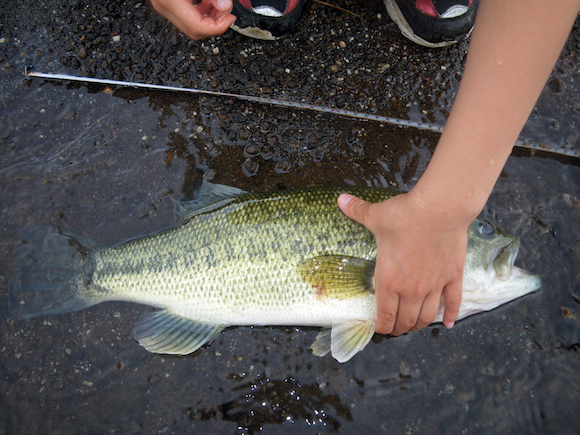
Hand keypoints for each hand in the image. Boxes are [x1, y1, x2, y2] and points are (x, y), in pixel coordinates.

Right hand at [151, 0, 236, 39]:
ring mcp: (163, 5)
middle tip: (227, 10)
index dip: (217, 27)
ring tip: (219, 4)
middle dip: (214, 23)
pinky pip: (185, 16)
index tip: (230, 18)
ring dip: (208, 18)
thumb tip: (224, 7)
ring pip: (190, 25)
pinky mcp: (165, 2)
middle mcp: (163, 5)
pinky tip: (208, 2)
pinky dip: (200, 12)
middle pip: (193, 30)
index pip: (196, 27)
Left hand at [338, 191, 467, 334]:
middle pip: (406, 320)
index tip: (381, 329)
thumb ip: (357, 211)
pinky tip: (448, 323)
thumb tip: (340, 200)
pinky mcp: (452, 277)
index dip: (382, 326)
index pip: (385, 315)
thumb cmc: (404, 216)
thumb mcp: (375, 216)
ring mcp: (434, 285)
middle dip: (399, 328)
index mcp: (389, 280)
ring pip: (427, 316)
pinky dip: (450, 315)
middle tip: (396, 328)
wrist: (438, 210)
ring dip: (419, 325)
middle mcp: (411, 289)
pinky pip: (452, 302)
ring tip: (414, 326)